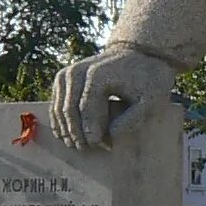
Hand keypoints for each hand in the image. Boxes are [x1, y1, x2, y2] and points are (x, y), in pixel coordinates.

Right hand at [49, 45, 175, 149]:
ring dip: (66, 129)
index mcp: (97, 75)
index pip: (87, 110)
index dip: (92, 131)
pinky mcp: (63, 77)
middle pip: (70, 110)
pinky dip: (60, 121)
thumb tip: (110, 134)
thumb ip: (133, 119)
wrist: (136, 56)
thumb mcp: (150, 100)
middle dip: (77, 133)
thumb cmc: (145, 81)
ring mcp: (67, 73)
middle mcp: (77, 71)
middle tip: (87, 149)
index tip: (103, 147)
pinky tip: (67, 135)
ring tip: (78, 145)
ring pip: (60, 108)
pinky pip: (56, 103)